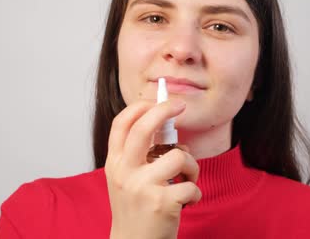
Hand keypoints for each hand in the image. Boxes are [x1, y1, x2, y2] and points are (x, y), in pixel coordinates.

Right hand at [105, 100, 201, 238]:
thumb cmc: (135, 209)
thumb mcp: (126, 178)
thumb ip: (138, 154)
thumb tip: (166, 126)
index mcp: (114, 163)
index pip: (121, 123)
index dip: (141, 106)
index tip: (159, 100)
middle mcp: (124, 172)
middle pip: (143, 127)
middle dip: (165, 109)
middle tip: (182, 106)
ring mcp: (142, 187)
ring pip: (179, 156)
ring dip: (192, 167)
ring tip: (187, 180)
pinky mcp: (162, 203)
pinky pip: (191, 185)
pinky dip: (195, 193)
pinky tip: (187, 201)